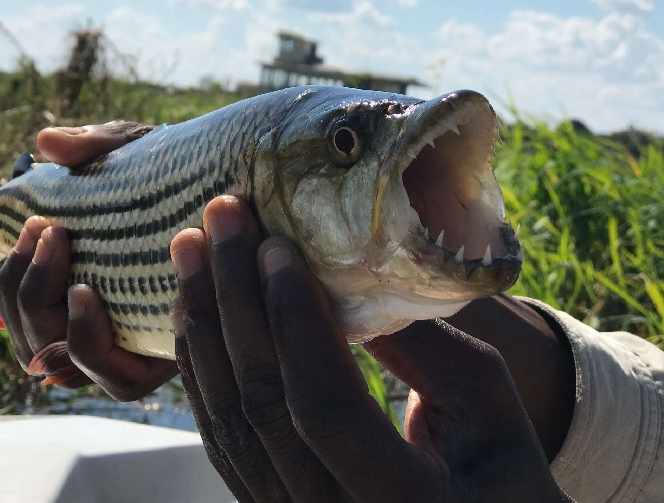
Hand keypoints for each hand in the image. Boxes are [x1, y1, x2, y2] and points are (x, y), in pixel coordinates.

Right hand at [0, 122, 177, 399]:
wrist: (253, 199)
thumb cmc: (189, 182)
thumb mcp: (140, 155)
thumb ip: (95, 148)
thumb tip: (45, 144)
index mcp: (86, 287)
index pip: (24, 307)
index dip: (11, 278)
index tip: (33, 225)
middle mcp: (104, 326)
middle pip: (33, 337)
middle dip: (22, 286)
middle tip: (49, 231)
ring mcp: (132, 352)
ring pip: (60, 360)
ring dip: (41, 307)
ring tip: (61, 251)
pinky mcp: (166, 367)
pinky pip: (115, 379)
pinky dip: (85, 339)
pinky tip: (85, 293)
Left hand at [170, 196, 572, 502]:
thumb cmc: (501, 473)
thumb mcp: (487, 406)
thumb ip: (423, 345)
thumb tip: (341, 277)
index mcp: (403, 502)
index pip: (324, 403)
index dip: (293, 319)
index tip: (275, 245)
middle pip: (261, 403)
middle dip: (231, 299)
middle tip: (218, 219)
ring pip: (229, 422)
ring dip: (204, 328)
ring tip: (191, 254)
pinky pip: (223, 441)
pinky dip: (202, 373)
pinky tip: (194, 318)